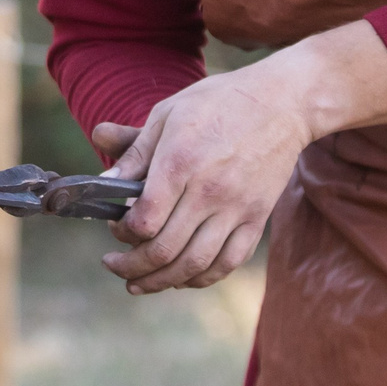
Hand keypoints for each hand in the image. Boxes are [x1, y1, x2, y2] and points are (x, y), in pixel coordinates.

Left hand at [98, 21, 386, 293]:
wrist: (282, 102)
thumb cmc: (218, 102)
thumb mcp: (167, 113)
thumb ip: (134, 151)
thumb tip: (104, 184)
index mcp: (180, 162)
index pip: (144, 219)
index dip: (123, 232)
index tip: (115, 227)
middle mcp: (209, 191)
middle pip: (164, 250)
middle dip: (131, 266)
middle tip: (115, 264)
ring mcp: (236, 208)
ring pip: (195, 264)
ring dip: (161, 282)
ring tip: (138, 283)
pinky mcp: (257, 218)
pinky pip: (228, 262)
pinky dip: (201, 278)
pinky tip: (181, 278)